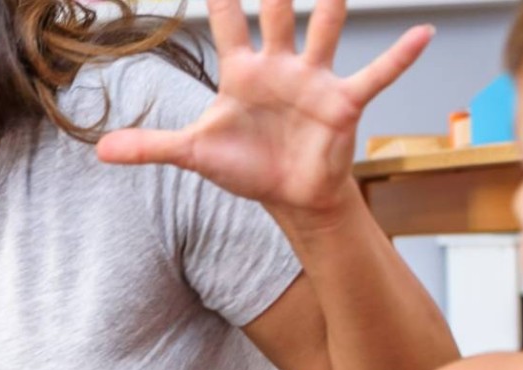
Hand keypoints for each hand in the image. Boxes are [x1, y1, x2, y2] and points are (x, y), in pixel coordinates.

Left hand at [95, 0, 432, 214]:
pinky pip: (375, 75)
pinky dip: (399, 56)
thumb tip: (99, 150)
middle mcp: (279, 64)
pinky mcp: (342, 103)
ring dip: (332, 2)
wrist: (289, 196)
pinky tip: (423, 34)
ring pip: (325, 27)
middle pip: (276, 8)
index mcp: (241, 70)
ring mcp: (314, 79)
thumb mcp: (193, 154)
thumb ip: (150, 147)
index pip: (224, 17)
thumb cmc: (245, 166)